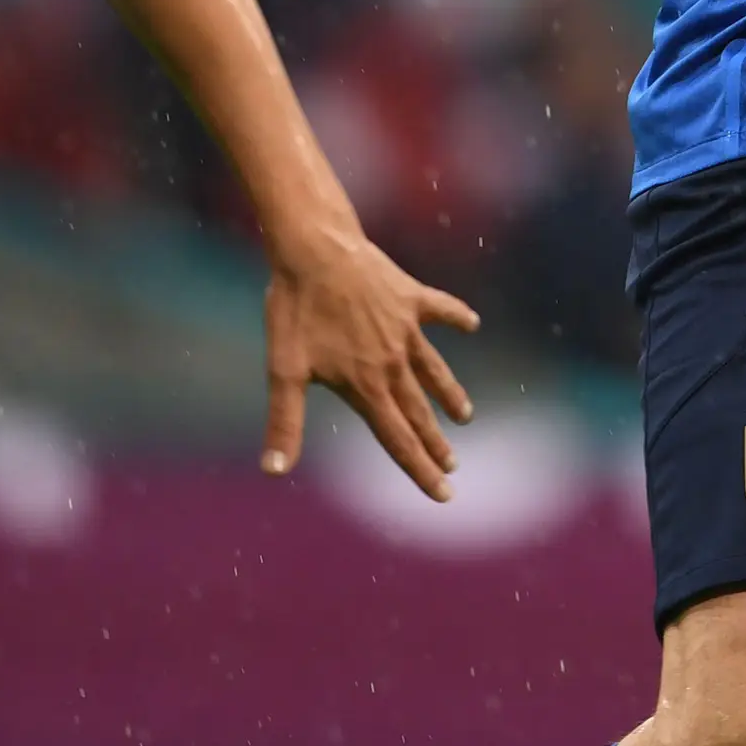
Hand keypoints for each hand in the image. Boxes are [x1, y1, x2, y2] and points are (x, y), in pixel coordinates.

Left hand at [262, 226, 480, 497]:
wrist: (316, 249)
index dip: (420, 471)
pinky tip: (472, 325)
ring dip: (450, 395)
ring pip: (435, 370)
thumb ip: (284, 423)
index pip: (399, 440)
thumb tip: (273, 472)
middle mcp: (393, 362)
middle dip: (435, 444)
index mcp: (366, 385)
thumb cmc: (295, 309)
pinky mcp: (410, 297)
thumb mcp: (284, 370)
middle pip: (419, 412)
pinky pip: (441, 310)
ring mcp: (406, 328)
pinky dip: (457, 318)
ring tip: (465, 416)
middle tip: (452, 467)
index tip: (443, 495)